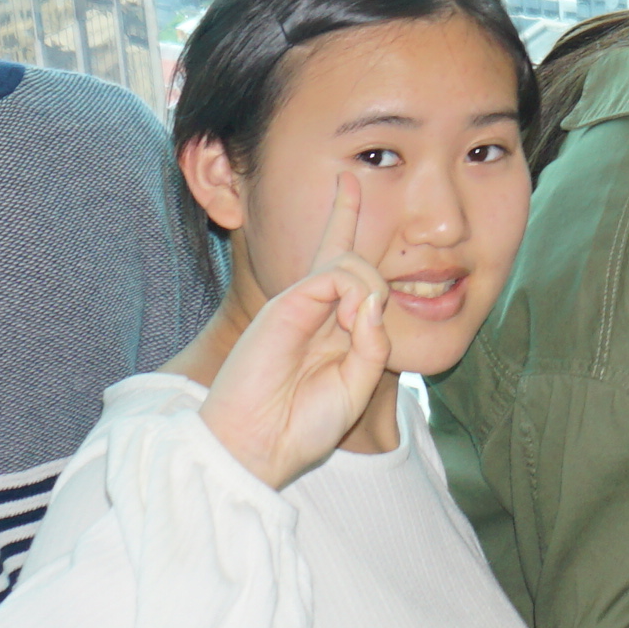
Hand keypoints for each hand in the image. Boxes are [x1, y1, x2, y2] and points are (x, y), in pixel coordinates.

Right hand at [198, 168, 397, 488]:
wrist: (256, 446)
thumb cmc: (303, 424)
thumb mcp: (356, 386)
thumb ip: (372, 343)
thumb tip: (370, 298)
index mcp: (329, 329)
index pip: (342, 266)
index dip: (346, 221)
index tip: (349, 181)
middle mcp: (314, 310)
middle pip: (341, 249)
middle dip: (356, 233)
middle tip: (357, 273)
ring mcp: (298, 304)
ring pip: (351, 264)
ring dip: (369, 290)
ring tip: (356, 328)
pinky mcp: (286, 304)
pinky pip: (337, 275)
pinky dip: (354, 293)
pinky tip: (349, 320)